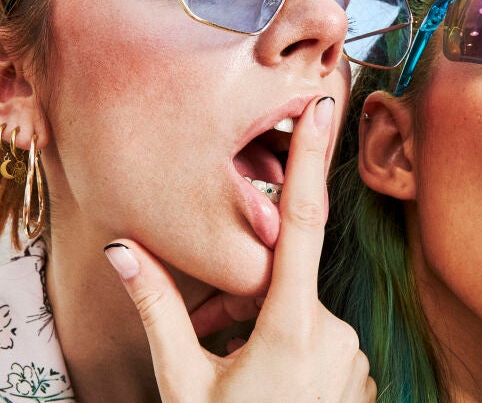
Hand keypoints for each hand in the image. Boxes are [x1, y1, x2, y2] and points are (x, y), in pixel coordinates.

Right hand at [105, 96, 375, 401]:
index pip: (301, 222)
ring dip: (265, 334)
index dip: (312, 159)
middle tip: (209, 343)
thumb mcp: (183, 381)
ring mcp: (353, 359)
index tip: (325, 107)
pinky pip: (322, 346)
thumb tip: (122, 248)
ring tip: (234, 380)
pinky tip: (269, 391)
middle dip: (244, 302)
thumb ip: (157, 309)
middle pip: (283, 287)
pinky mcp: (359, 377)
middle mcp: (335, 334)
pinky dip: (292, 355)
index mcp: (292, 327)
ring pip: (301, 320)